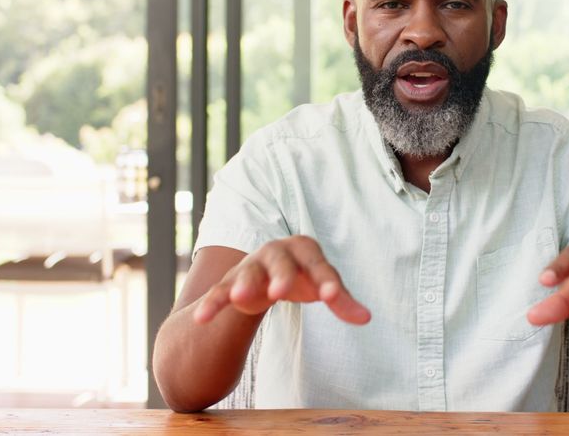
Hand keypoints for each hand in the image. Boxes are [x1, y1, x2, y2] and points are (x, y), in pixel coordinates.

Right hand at [192, 235, 370, 325]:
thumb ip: (342, 301)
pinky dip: (211, 304)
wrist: (268, 274)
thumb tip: (367, 318)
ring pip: (246, 274)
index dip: (325, 281)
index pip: (318, 265)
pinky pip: (219, 293)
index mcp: (305, 250)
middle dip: (280, 276)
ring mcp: (251, 266)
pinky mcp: (229, 283)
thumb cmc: (303, 278)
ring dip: (242, 285)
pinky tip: (201, 319)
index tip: (331, 298)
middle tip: (280, 292)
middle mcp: (276, 253)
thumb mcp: (322, 287)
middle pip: (280, 263)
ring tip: (238, 298)